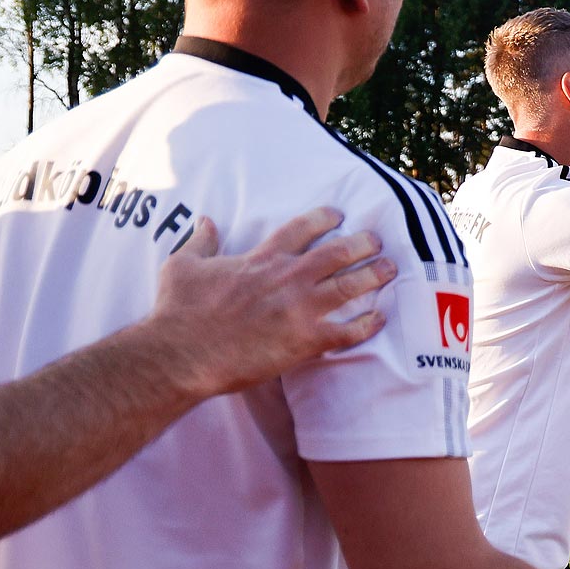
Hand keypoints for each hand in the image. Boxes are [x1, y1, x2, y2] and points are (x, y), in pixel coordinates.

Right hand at [151, 206, 397, 396]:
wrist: (182, 352)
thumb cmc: (178, 310)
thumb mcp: (183, 264)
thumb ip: (201, 241)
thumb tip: (207, 221)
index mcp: (261, 258)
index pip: (301, 228)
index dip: (324, 218)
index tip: (339, 215)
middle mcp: (287, 277)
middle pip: (337, 252)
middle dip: (362, 243)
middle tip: (377, 241)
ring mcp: (299, 308)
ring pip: (350, 285)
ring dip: (374, 275)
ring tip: (391, 269)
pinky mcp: (305, 341)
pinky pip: (347, 331)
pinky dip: (367, 324)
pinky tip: (380, 319)